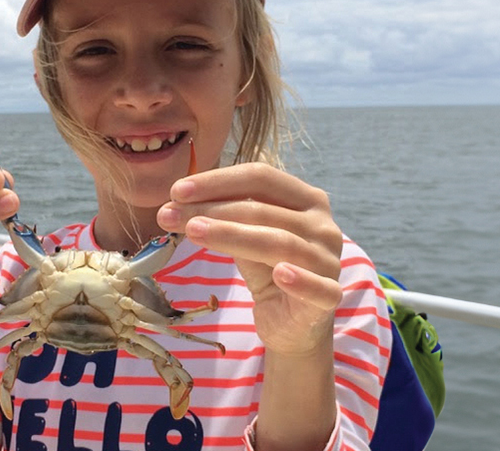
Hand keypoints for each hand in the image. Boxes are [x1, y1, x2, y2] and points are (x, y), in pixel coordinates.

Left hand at [157, 162, 343, 354]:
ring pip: (280, 243)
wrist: (292, 322)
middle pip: (263, 209)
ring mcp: (329, 260)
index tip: (176, 191)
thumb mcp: (244, 237)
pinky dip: (300, 279)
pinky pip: (318, 287)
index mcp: (305, 198)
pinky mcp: (330, 297)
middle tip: (169, 214)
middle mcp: (322, 224)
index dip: (218, 181)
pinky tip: (279, 274)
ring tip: (193, 232)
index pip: (261, 177)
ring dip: (233, 235)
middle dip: (212, 209)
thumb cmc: (267, 269)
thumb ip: (219, 219)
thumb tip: (170, 207)